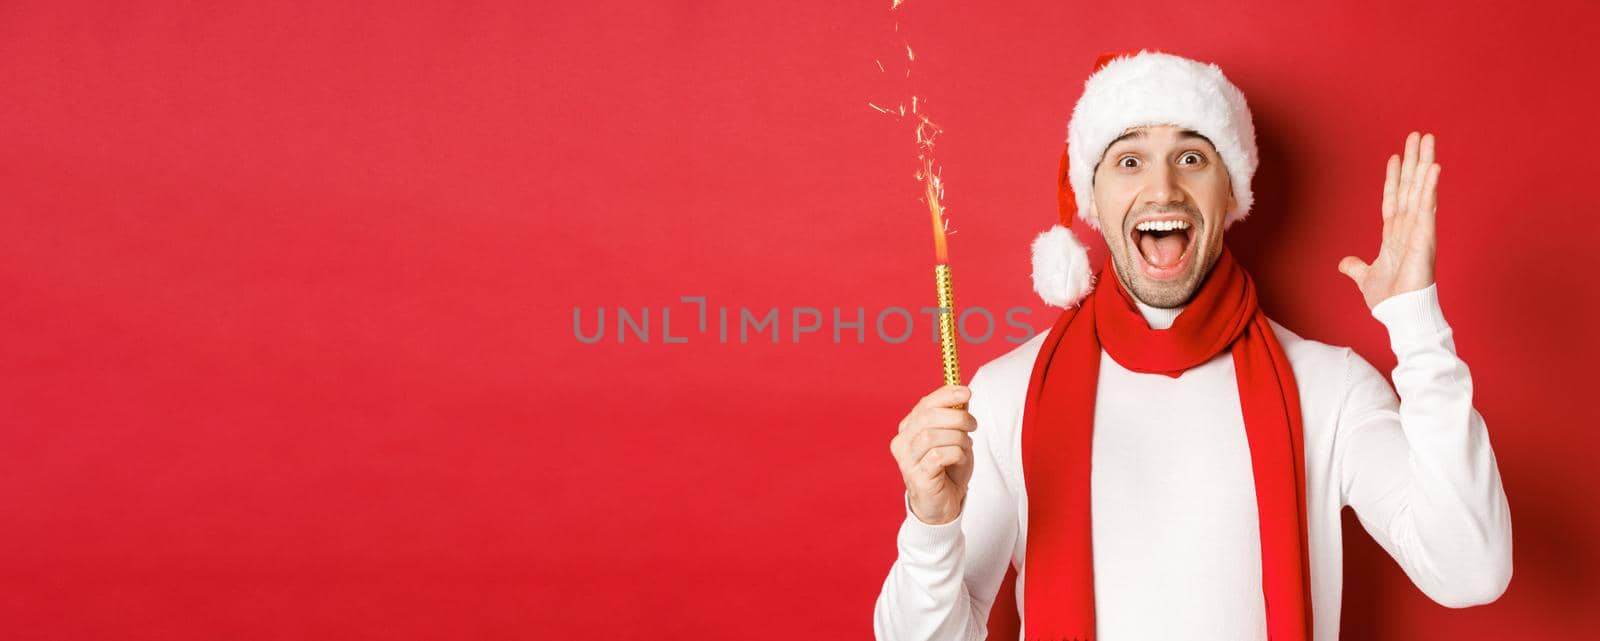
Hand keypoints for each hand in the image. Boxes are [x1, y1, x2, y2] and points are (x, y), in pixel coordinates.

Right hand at [890, 385, 976, 524]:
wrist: (943, 504)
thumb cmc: (947, 469)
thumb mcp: (954, 438)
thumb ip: (955, 417)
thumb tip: (962, 395)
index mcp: (908, 428)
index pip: (924, 404)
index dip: (946, 395)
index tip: (966, 392)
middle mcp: (902, 442)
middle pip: (927, 418)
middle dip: (956, 417)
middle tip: (973, 424)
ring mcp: (907, 461)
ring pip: (932, 436)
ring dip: (957, 438)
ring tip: (966, 446)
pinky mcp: (917, 477)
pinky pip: (938, 456)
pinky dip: (956, 453)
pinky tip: (960, 459)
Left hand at [1338, 131, 1440, 308]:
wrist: (1399, 314)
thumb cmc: (1388, 299)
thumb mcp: (1365, 278)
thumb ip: (1356, 268)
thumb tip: (1345, 263)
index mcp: (1394, 235)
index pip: (1394, 199)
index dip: (1394, 178)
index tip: (1394, 157)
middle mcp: (1408, 228)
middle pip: (1411, 186)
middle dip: (1414, 161)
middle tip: (1418, 135)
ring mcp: (1418, 230)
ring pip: (1421, 189)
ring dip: (1424, 164)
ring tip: (1427, 140)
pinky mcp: (1425, 237)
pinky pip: (1428, 207)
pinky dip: (1430, 187)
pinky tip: (1434, 168)